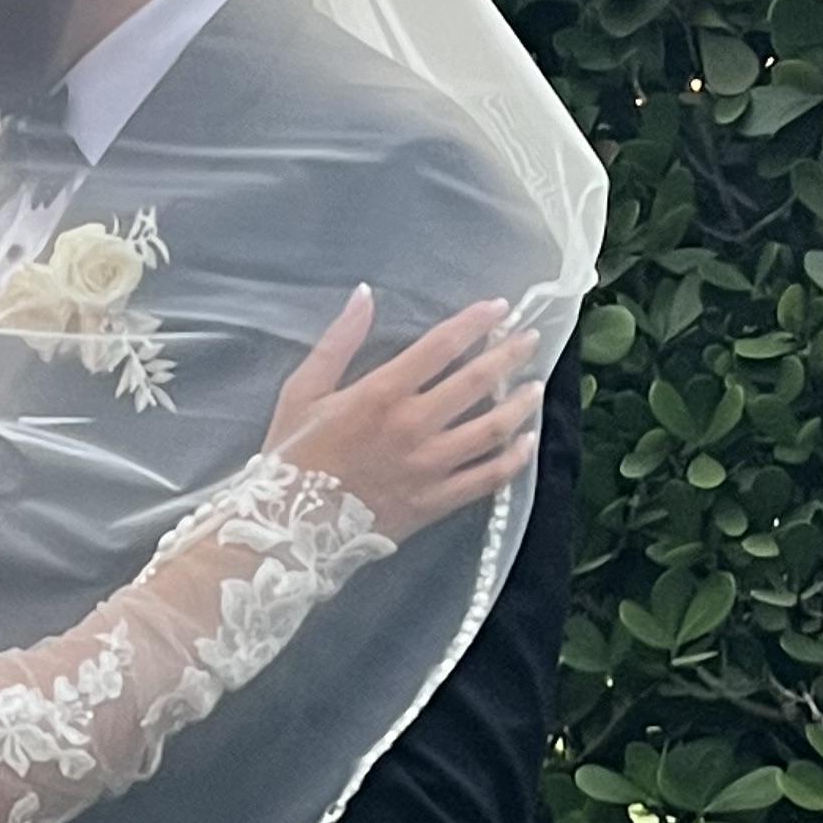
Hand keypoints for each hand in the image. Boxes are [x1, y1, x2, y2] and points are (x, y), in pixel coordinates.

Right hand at [275, 287, 542, 539]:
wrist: (288, 528)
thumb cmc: (293, 455)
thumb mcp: (303, 390)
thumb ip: (338, 341)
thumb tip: (364, 294)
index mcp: (381, 393)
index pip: (441, 346)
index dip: (474, 322)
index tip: (498, 308)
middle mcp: (413, 426)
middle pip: (476, 382)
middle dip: (509, 355)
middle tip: (531, 339)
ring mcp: (429, 466)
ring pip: (491, 429)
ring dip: (519, 405)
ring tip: (534, 387)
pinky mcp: (435, 502)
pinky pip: (486, 479)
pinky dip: (512, 460)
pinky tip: (525, 444)